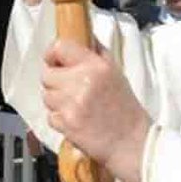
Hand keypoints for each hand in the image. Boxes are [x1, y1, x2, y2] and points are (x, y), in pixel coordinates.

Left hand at [41, 39, 149, 181]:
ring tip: (76, 107)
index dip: (53, 54)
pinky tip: (76, 121)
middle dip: (55, 82)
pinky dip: (59, 120)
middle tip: (70, 90)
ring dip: (56, 102)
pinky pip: (50, 116)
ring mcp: (72, 103)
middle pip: (47, 74)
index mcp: (97, 66)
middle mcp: (82, 81)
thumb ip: (97, 54)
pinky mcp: (67, 123)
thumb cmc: (126, 110)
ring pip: (46, 96)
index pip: (59, 47)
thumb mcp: (116, 74)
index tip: (55, 61)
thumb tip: (82, 38)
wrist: (133, 144)